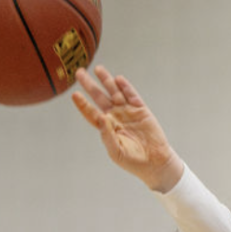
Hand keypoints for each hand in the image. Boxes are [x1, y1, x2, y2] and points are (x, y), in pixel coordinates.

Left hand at [71, 65, 183, 190]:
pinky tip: (118, 79)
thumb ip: (107, 135)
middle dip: (90, 85)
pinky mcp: (141, 110)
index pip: (91, 113)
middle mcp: (115, 117)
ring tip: (98, 69)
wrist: (155, 162)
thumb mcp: (116, 152)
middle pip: (99, 97)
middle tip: (79, 73)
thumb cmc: (133, 161)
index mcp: (107, 128)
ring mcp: (128, 112)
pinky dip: (126, 87)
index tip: (75, 94)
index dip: (83, 104)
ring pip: (115, 93)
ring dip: (106, 80)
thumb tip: (101, 117)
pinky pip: (132, 96)